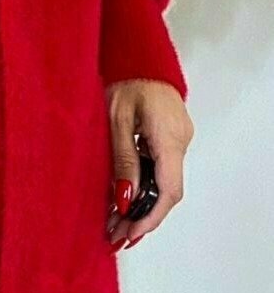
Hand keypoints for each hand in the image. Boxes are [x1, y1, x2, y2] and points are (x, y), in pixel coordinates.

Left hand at [106, 78, 193, 250]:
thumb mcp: (115, 121)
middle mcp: (179, 142)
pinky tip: (121, 201)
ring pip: (163, 184)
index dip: (149, 217)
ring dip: (140, 205)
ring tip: (113, 225)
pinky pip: (159, 170)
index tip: (129, 234)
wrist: (136, 55)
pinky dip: (141, 188)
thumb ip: (123, 161)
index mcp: (169, 138)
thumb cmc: (123, 79)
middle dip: (141, 218)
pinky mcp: (168, 138)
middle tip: (114, 237)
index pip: (168, 190)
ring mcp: (177, 140)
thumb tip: (125, 199)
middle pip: (167, 192)